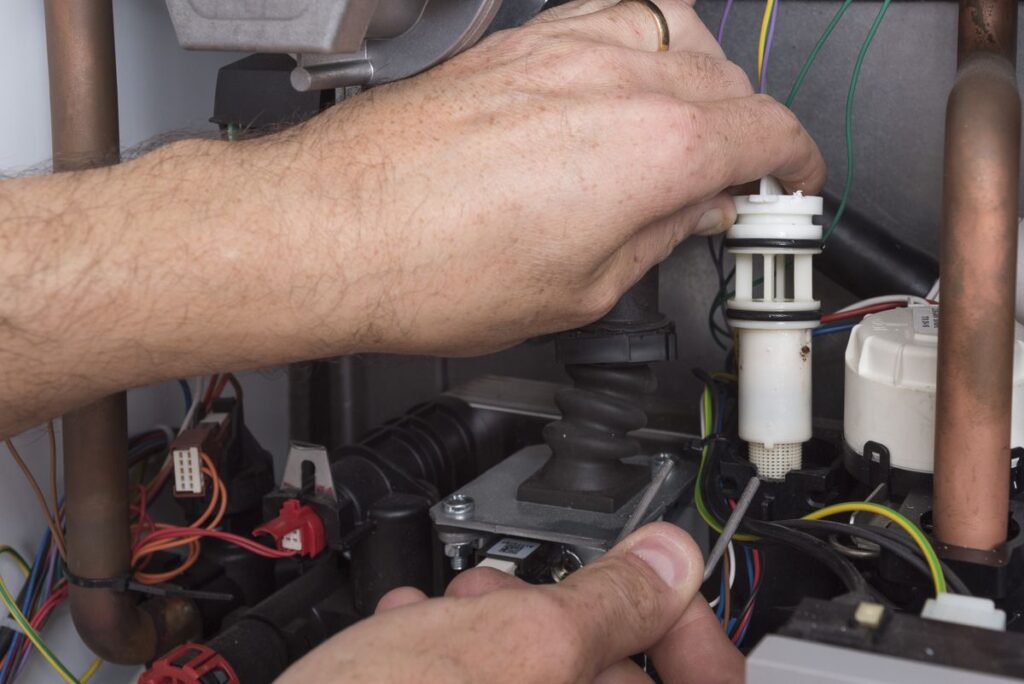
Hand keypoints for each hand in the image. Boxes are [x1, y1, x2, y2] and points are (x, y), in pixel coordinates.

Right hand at [276, 523, 742, 682]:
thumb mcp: (509, 647)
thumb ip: (608, 600)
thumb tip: (671, 558)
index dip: (693, 630)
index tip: (662, 587)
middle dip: (567, 622)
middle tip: (523, 585)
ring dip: (498, 634)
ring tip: (447, 603)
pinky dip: (453, 664)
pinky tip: (403, 636)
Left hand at [285, 0, 824, 355]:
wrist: (333, 230)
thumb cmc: (432, 269)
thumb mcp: (579, 290)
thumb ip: (658, 237)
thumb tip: (695, 214)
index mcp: (652, 145)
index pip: (768, 132)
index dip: (796, 165)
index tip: (792, 185)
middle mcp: (617, 76)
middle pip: (729, 83)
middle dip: (746, 136)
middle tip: (728, 187)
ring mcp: (563, 46)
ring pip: (677, 34)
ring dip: (698, 83)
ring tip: (679, 137)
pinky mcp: (517, 42)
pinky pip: (608, 16)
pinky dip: (637, 47)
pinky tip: (620, 88)